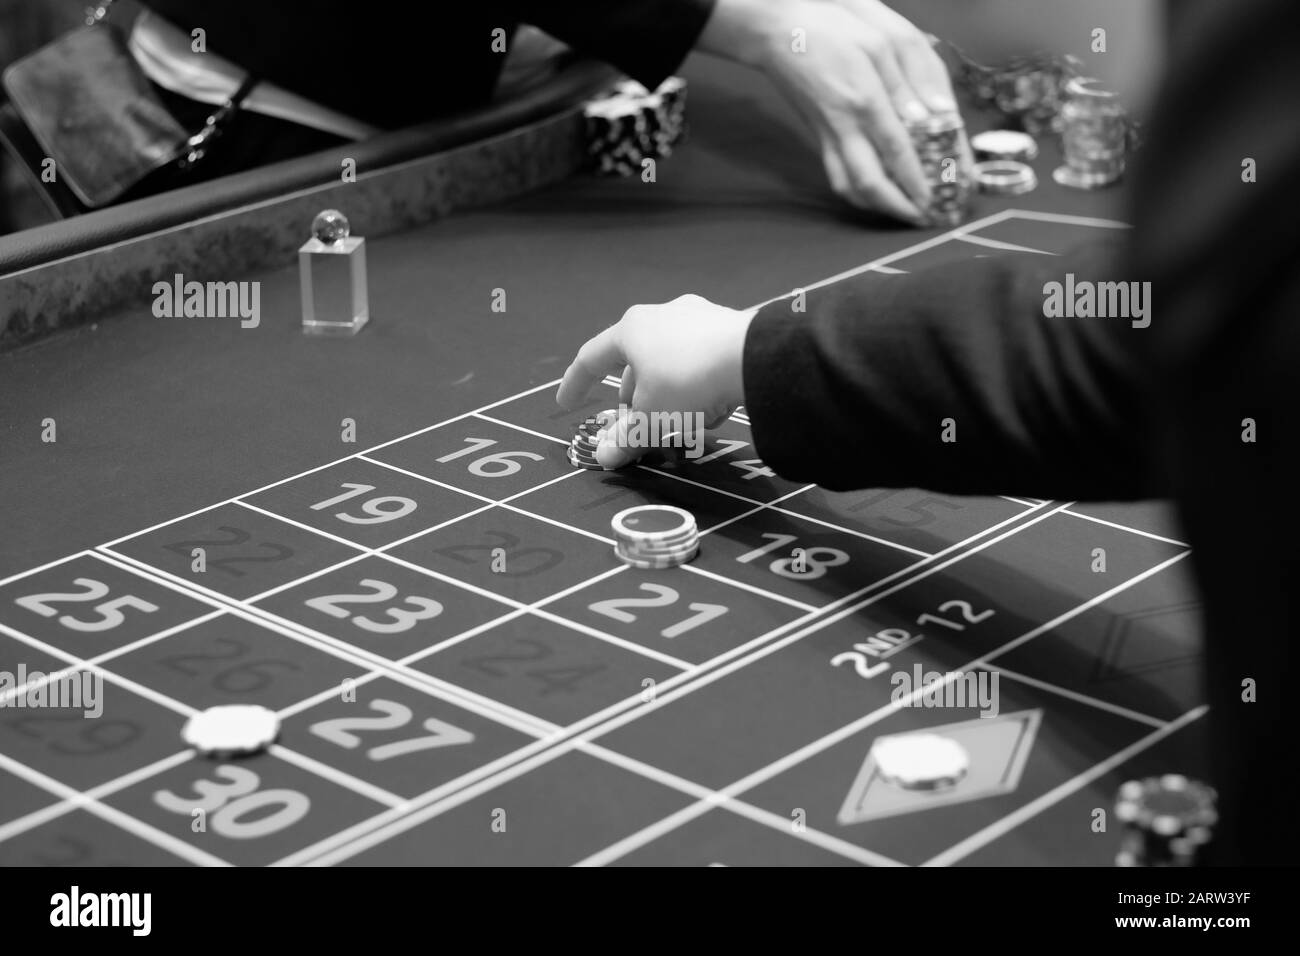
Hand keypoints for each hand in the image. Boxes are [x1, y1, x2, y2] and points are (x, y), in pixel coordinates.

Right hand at [556, 295, 755, 468]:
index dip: (575, 384)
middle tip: (635, 426)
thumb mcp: (651, 418)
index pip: (590, 358)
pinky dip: (697, 388)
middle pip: (634, 364)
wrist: (754, 357)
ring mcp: (697, 317)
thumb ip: (626, 438)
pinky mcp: (729, 327)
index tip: (566, 404)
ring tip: (681, 423)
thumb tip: (604, 457)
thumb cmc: (687, 381)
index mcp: (631, 329)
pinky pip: (700, 363)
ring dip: (668, 396)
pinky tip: (713, 408)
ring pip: (670, 365)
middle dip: (633, 398)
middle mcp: (661, 315)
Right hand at [699, 0, 959, 224]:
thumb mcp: (880, 41)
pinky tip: (874, 194)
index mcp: (864, 99)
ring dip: (877, 206)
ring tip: (903, 212)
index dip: (919, 180)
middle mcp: (844, 126)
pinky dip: (857, 194)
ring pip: (850, 187)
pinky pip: (837, 176)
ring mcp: (827, 135)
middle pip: (870, 182)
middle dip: (899, 207)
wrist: (780, 32)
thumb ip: (908, 80)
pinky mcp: (818, 137)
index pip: (897, 150)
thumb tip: (932, 117)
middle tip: (924, 217)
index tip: (940, 198)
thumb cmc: (833, 29)